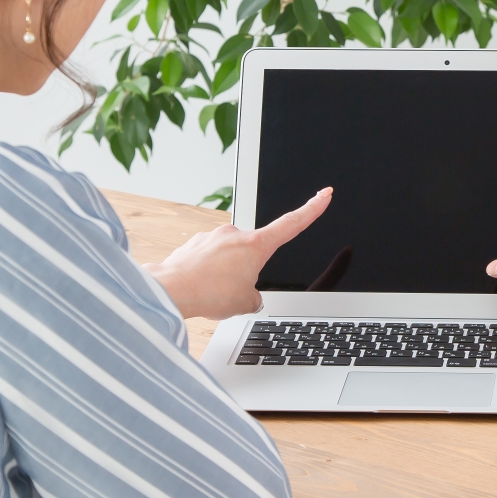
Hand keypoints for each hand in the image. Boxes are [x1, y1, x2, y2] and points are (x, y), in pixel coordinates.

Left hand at [147, 188, 331, 319]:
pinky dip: (206, 275)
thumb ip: (254, 297)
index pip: (291, 224)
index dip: (311, 209)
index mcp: (256, 245)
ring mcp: (212, 237)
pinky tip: (199, 289)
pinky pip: (206, 261)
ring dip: (223, 275)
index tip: (324, 194)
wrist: (172, 290)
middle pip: (252, 253)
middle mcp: (235, 234)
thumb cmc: (210, 293)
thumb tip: (251, 296)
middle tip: (231, 294)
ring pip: (227, 259)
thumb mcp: (244, 303)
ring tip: (212, 294)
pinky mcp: (194, 244)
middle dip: (245, 273)